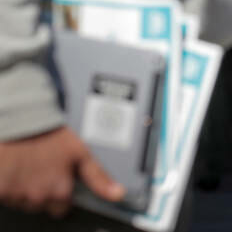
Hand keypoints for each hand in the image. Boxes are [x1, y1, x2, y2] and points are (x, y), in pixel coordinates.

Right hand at [0, 127, 124, 217]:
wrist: (19, 123)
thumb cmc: (48, 135)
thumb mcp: (81, 153)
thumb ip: (98, 178)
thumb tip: (118, 195)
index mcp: (59, 191)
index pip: (62, 209)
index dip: (62, 194)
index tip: (60, 181)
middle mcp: (38, 198)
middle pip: (42, 205)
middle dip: (43, 191)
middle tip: (44, 169)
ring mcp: (17, 195)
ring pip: (23, 200)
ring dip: (25, 188)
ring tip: (29, 165)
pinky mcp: (0, 190)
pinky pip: (6, 194)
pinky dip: (8, 185)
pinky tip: (15, 169)